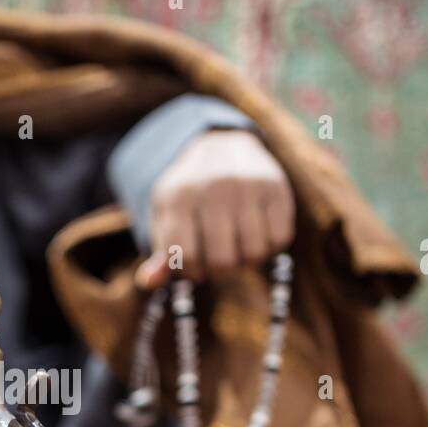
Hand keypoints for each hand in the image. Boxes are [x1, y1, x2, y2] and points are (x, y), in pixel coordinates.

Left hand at [135, 129, 294, 287]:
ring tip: (239, 244)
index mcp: (177, 197)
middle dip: (221, 270)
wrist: (221, 145)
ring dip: (247, 259)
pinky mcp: (276, 185)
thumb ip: (162, 252)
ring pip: (253, 253)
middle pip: (222, 261)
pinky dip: (270, 246)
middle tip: (220, 259)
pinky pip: (279, 238)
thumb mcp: (168, 216)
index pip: (186, 259)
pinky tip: (258, 233)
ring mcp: (246, 184)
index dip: (192, 271)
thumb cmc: (190, 195)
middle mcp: (212, 187)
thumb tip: (148, 281)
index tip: (195, 263)